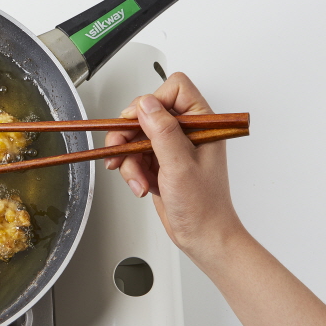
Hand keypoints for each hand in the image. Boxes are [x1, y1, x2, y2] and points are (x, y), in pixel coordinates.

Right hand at [104, 72, 242, 264]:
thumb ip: (163, 130)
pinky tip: (140, 185)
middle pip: (147, 113)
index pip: (174, 89)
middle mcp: (186, 132)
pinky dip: (131, 171)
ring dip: (129, 159)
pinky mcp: (159, 163)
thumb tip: (146, 104)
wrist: (202, 236)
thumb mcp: (180, 165)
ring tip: (137, 179)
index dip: (152, 101)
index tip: (137, 120)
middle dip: (130, 134)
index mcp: (202, 123)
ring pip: (135, 136)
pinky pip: (134, 156)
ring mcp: (172, 148)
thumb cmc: (203, 206)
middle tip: (122, 149)